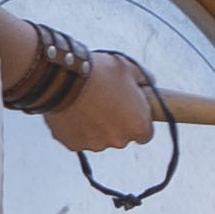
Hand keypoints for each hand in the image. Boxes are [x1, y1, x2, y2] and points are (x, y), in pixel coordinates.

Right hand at [43, 49, 158, 157]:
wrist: (64, 78)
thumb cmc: (100, 73)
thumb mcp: (130, 68)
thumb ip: (144, 80)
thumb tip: (150, 83)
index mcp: (138, 125)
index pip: (146, 134)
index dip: (138, 120)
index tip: (130, 110)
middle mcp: (119, 140)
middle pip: (122, 136)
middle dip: (117, 122)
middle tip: (107, 102)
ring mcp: (95, 145)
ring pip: (100, 138)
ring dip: (97, 125)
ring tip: (87, 103)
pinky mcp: (73, 144)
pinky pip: (80, 137)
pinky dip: (78, 127)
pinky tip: (74, 110)